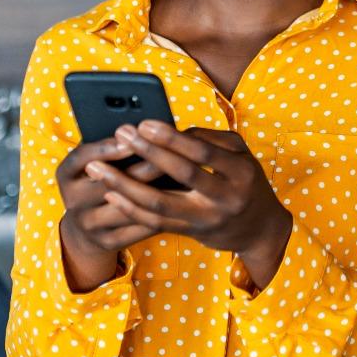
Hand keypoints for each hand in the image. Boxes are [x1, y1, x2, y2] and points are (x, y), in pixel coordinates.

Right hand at [55, 136, 170, 290]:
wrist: (89, 227)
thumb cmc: (102, 181)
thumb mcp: (98, 161)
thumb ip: (117, 147)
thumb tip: (150, 130)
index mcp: (66, 174)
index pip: (81, 158)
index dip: (105, 148)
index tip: (131, 136)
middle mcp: (73, 200)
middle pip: (110, 182)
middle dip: (144, 166)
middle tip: (174, 153)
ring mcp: (89, 223)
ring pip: (128, 206)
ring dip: (158, 191)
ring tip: (185, 177)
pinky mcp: (106, 241)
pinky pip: (138, 228)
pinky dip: (162, 214)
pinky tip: (182, 200)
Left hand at [104, 121, 292, 287]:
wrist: (259, 229)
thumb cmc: (246, 182)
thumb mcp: (242, 156)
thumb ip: (212, 140)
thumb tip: (172, 132)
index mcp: (241, 171)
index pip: (203, 152)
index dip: (172, 138)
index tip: (145, 123)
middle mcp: (227, 196)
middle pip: (182, 174)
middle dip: (148, 153)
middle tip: (121, 134)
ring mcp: (208, 218)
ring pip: (161, 203)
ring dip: (125, 185)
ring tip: (97, 168)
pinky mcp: (192, 233)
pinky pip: (156, 222)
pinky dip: (131, 207)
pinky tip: (111, 193)